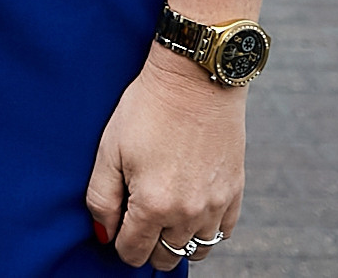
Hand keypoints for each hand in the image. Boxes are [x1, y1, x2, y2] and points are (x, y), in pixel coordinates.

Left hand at [84, 48, 243, 268]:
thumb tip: (104, 234)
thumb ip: (102, 198)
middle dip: (148, 247)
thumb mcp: (109, 149)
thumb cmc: (146, 109)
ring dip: (177, 241)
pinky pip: (222, 232)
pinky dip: (206, 229)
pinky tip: (191, 209)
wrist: (195, 79)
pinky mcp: (236, 192)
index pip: (134, 252)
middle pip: (166, 257)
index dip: (120, 243)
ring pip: (196, 249)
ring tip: (164, 217)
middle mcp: (188, 213)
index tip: (117, 227)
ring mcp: (216, 205)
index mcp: (154, 205)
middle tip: (138, 221)